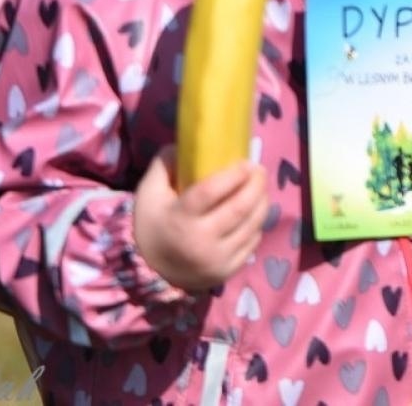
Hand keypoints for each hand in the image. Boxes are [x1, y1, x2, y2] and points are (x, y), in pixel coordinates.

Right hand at [133, 147, 267, 292]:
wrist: (151, 269)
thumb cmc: (153, 223)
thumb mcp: (149, 192)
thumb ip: (165, 164)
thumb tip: (190, 141)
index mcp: (180, 218)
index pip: (211, 192)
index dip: (233, 176)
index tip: (246, 162)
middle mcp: (200, 241)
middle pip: (238, 208)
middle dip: (256, 185)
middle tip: (259, 170)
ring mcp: (216, 259)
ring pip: (251, 226)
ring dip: (262, 202)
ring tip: (261, 188)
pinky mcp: (227, 271)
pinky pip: (252, 243)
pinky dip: (257, 224)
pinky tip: (255, 212)